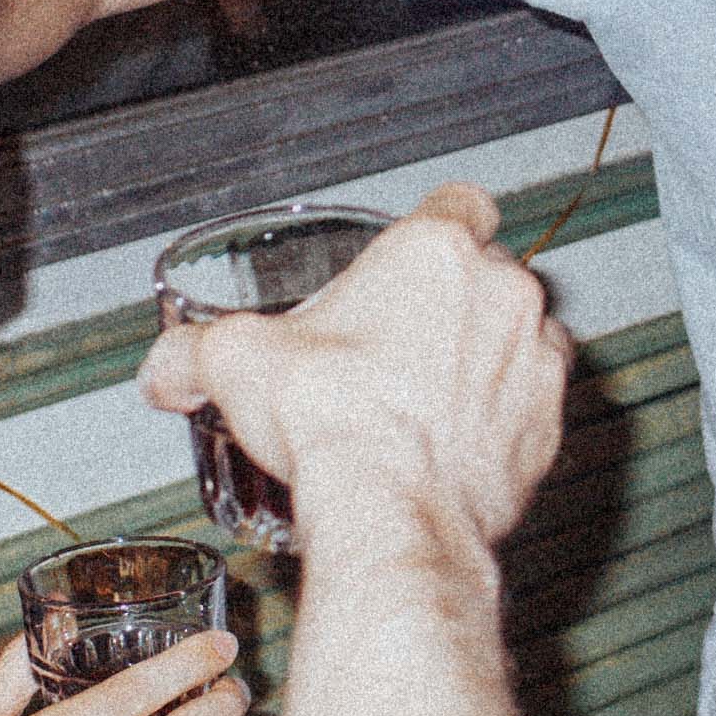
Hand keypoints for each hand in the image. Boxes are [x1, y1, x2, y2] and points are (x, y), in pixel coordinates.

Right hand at [133, 184, 568, 556]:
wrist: (392, 513)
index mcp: (435, 252)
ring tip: (426, 402)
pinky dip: (503, 423)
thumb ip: (193, 353)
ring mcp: (537, 360)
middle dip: (448, 307)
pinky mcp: (550, 425)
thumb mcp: (237, 364)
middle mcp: (503, 294)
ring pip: (519, 341)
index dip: (437, 223)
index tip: (418, 251)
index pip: (459, 202)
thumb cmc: (334, 424)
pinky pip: (532, 409)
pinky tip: (455, 448)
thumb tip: (165, 371)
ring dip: (484, 362)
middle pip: (485, 278)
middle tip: (397, 348)